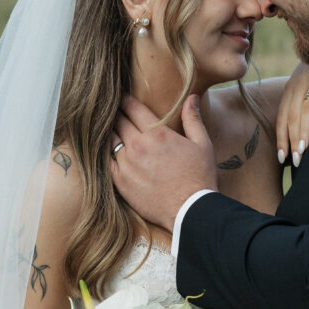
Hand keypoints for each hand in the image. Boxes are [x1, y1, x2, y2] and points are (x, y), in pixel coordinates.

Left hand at [111, 95, 217, 231]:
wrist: (190, 210)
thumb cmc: (199, 177)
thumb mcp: (202, 144)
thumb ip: (193, 119)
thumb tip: (191, 97)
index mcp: (157, 134)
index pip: (133, 108)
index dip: (126, 100)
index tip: (122, 97)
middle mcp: (138, 146)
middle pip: (118, 122)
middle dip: (117, 114)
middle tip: (114, 111)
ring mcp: (126, 164)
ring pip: (110, 140)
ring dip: (111, 133)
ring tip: (111, 130)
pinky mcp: (120, 181)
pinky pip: (106, 161)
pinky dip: (107, 154)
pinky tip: (110, 152)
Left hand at [275, 63, 308, 167]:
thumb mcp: (302, 86)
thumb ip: (299, 106)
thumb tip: (298, 135)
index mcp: (290, 91)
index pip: (282, 118)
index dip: (281, 138)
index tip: (282, 157)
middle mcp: (297, 87)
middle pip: (291, 118)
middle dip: (292, 141)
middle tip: (296, 159)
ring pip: (304, 112)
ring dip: (302, 133)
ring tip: (303, 151)